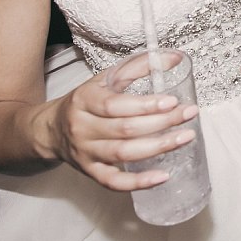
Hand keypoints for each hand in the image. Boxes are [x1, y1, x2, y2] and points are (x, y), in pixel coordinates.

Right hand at [48, 71, 199, 190]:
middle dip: (161, 122)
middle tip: (189, 114)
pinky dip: (139, 182)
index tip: (173, 101)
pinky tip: (163, 176)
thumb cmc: (86, 102)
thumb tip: (176, 57)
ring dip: (158, 147)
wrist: (51, 129)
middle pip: (125, 129)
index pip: (115, 105)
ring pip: (123, 154)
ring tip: (185, 137)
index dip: (145, 105)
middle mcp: (83, 127)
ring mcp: (86, 152)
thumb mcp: (106, 79)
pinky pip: (114, 181)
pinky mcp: (91, 172)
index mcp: (85, 100)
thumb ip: (139, 66)